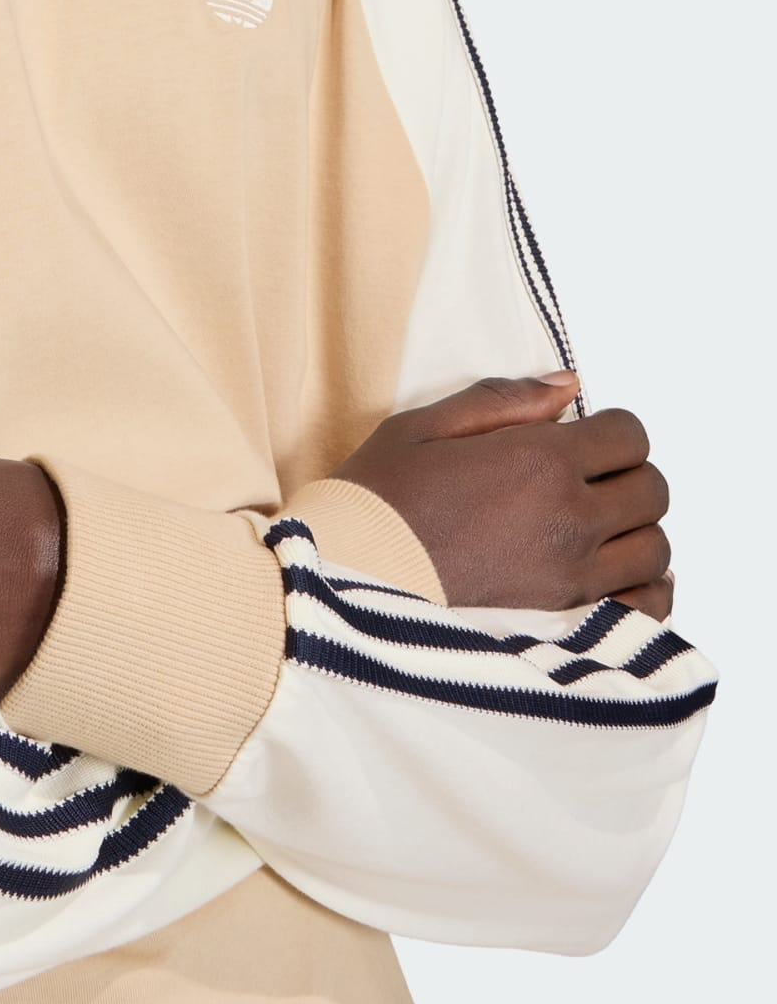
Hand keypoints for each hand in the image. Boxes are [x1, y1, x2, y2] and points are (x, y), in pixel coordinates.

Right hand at [330, 371, 673, 618]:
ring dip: (633, 531)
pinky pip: (645, 607)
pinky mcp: (565, 619)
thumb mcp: (422, 426)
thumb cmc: (377, 499)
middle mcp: (569, 517)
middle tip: (586, 478)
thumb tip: (567, 384)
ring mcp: (572, 574)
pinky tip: (615, 573)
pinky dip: (644, 589)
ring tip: (592, 526)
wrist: (348, 573)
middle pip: (651, 490)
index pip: (629, 434)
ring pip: (655, 549)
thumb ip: (501, 400)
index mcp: (539, 460)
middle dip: (626, 475)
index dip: (610, 428)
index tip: (582, 437)